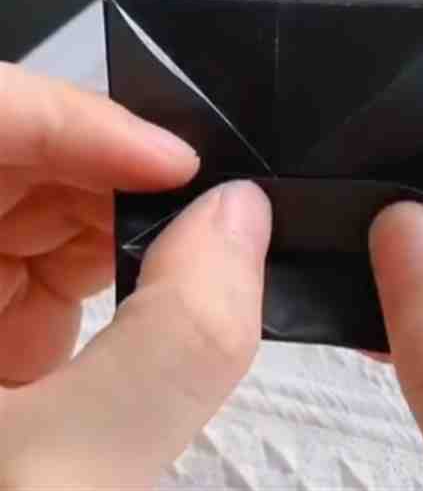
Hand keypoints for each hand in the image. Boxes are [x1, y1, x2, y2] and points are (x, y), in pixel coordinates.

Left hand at [0, 64, 271, 487]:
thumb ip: (178, 339)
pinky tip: (114, 316)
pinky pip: (35, 248)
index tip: (182, 168)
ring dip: (108, 229)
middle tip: (193, 222)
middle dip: (111, 180)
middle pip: (17, 151)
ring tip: (158, 280)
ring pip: (35, 195)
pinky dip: (90, 270)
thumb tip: (246, 219)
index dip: (78, 120)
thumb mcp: (68, 474)